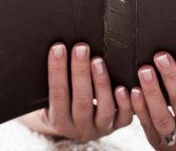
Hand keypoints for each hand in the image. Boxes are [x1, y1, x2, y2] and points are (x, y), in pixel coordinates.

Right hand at [17, 42, 132, 141]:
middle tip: (81, 48)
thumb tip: (54, 49)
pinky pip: (124, 118)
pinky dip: (125, 103)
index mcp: (58, 121)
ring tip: (98, 61)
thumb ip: (54, 81)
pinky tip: (123, 86)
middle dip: (80, 72)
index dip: (57, 70)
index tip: (58, 48)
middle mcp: (80, 128)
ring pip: (104, 109)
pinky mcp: (117, 127)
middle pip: (81, 100)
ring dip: (101, 83)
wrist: (75, 126)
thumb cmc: (61, 103)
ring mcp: (100, 129)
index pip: (57, 94)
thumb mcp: (50, 98)